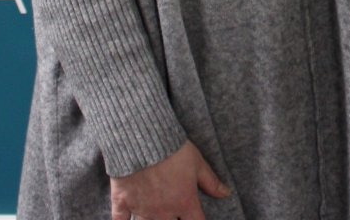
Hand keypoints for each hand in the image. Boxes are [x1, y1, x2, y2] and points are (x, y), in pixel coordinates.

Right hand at [109, 139, 229, 219]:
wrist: (141, 137)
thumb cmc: (172, 148)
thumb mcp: (197, 162)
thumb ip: (210, 181)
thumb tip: (226, 193)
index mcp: (184, 202)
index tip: (196, 219)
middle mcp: (163, 211)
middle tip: (175, 215)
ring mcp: (142, 209)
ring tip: (155, 216)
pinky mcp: (122, 202)